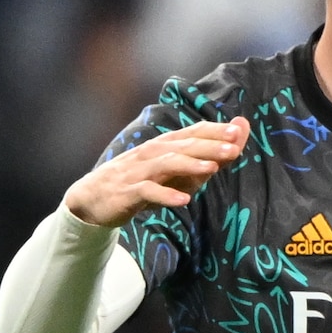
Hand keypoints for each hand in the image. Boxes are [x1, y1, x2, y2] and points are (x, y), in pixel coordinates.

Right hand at [64, 118, 247, 228]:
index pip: (192, 132)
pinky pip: (148, 192)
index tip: (237, 130)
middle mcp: (151, 153)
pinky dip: (165, 196)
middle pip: (183, 145)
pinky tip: (183, 202)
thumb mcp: (176, 172)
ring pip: (166, 164)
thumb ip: (206, 157)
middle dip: (208, 145)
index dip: (214, 130)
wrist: (94, 199)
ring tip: (212, 168)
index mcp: (163, 145)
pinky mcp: (127, 193)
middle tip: (233, 147)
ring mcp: (138, 172)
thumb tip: (238, 139)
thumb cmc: (141, 183)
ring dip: (190, 165)